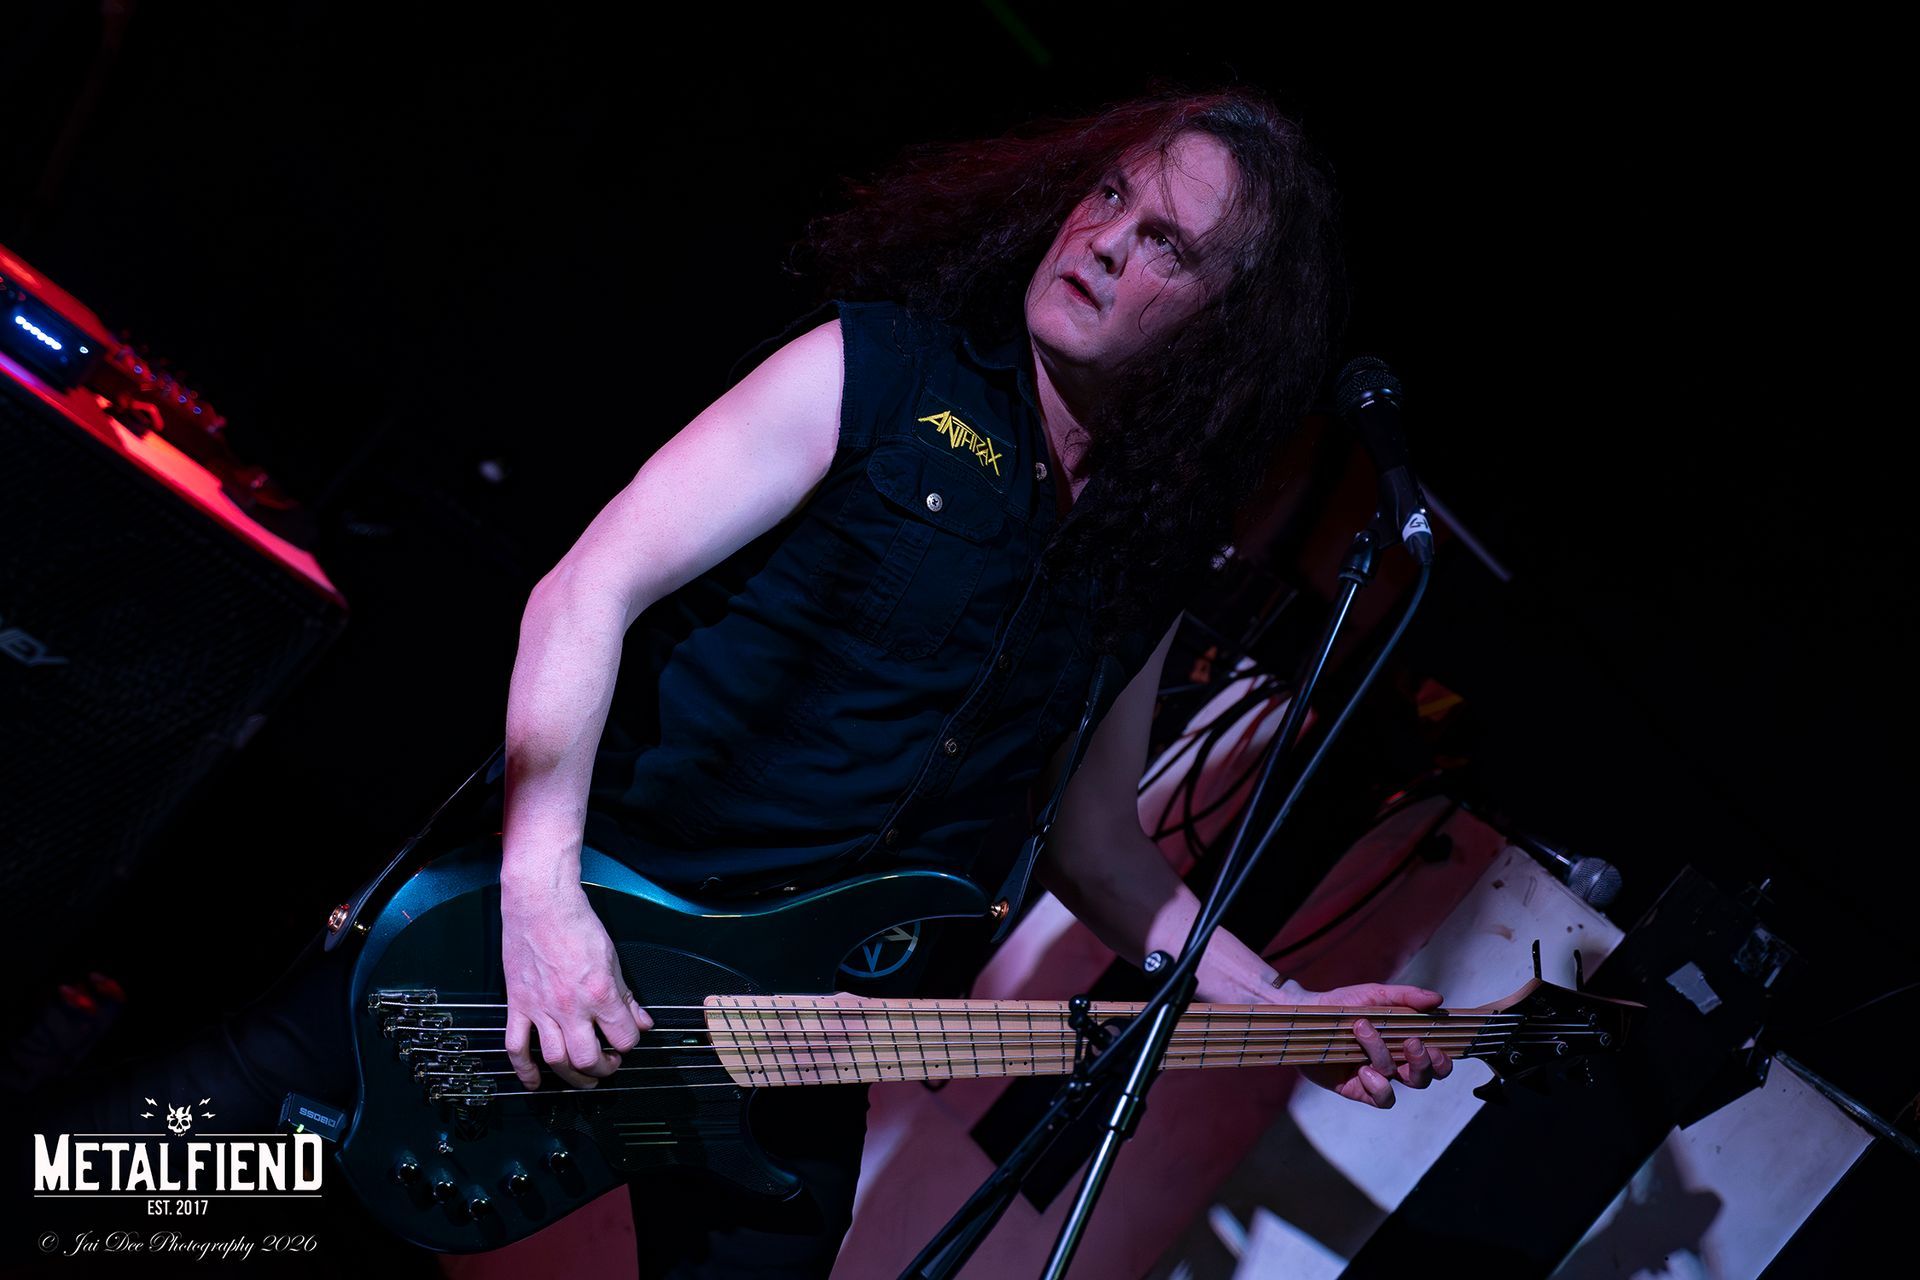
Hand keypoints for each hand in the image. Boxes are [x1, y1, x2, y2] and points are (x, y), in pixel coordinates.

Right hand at [501, 880, 652, 1089]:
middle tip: (608, 1064)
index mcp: (599, 993)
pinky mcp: (517, 1005)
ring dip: (571, 1076)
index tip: (627, 1040)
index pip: (623, 1038)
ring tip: (583, 1076)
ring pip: (555, 1059)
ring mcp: (540, 1009)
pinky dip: (524, 1070)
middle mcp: (570, 1006)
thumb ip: (626, 995)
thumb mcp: (612, 958)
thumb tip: (641, 1021)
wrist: (541, 904)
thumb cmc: (576, 923)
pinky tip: (535, 1081)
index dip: (629, 1043)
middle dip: (603, 1068)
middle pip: (588, 1058)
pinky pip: (516, 1046)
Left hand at [1273, 978, 1452, 1108]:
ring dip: (1386, 1057)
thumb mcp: (1374, 995)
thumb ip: (1405, 997)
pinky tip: (1363, 1069)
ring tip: (1362, 1033)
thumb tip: (1437, 999)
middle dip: (1423, 1063)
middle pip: (1424, 1077)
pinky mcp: (1357, 1089)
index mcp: (1402, 1042)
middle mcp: (1393, 1063)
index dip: (1443, 1059)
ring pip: (1401, 1083)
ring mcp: (1375, 1077)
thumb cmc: (1342, 1004)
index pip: (1435, 1059)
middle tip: (1412, 1043)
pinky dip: (1378, 1085)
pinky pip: (1381, 1098)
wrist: (1305, 1014)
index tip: (1435, 1044)